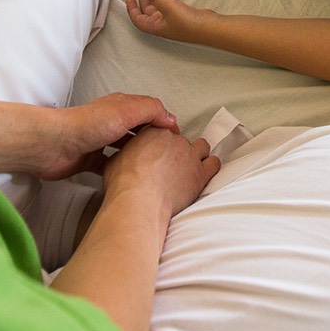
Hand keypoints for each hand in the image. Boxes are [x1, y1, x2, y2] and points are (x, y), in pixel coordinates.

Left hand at [23, 92, 181, 179]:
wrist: (53, 145)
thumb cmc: (87, 125)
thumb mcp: (127, 110)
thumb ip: (152, 110)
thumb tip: (171, 119)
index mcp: (122, 107)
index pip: (150, 112)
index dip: (164, 123)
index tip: (177, 140)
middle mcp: (112, 122)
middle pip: (138, 130)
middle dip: (152, 141)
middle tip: (167, 156)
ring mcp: (101, 141)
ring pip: (125, 148)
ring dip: (137, 156)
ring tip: (153, 169)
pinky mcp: (91, 160)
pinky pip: (110, 165)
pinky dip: (120, 170)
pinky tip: (130, 178)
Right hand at [101, 126, 220, 225]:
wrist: (139, 199)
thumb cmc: (124, 182)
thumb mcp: (116, 160)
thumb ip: (126, 153)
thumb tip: (124, 157)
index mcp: (153, 132)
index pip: (163, 130)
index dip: (161, 143)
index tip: (158, 152)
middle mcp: (174, 139)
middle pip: (181, 139)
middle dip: (177, 151)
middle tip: (170, 165)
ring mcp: (189, 155)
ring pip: (201, 147)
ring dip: (197, 154)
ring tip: (191, 165)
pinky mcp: (200, 173)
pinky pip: (213, 164)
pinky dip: (211, 166)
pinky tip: (207, 171)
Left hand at [125, 0, 214, 43]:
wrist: (208, 28)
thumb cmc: (189, 25)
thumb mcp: (167, 7)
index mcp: (155, 26)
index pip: (138, 19)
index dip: (132, 9)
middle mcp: (162, 24)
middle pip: (148, 10)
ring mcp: (172, 19)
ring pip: (158, 5)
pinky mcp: (182, 14)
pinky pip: (169, 3)